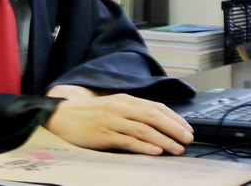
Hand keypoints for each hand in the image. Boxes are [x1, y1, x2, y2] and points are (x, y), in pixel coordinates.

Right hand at [43, 90, 193, 155]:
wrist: (62, 116)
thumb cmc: (89, 113)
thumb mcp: (112, 106)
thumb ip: (132, 111)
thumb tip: (158, 123)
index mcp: (123, 99)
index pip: (154, 107)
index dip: (174, 117)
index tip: (187, 128)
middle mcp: (119, 108)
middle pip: (152, 116)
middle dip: (174, 128)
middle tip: (188, 139)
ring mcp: (111, 121)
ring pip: (143, 129)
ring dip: (164, 139)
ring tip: (177, 148)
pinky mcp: (103, 135)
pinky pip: (127, 140)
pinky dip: (143, 146)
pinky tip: (155, 150)